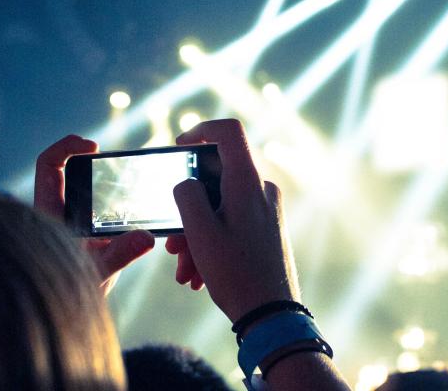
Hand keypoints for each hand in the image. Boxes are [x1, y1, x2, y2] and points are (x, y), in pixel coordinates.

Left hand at [34, 134, 154, 294]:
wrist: (68, 314)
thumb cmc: (69, 294)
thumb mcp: (98, 272)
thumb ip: (120, 254)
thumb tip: (146, 237)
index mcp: (49, 212)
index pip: (48, 165)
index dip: (66, 146)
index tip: (93, 146)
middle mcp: (57, 211)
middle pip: (65, 169)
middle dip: (91, 161)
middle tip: (115, 162)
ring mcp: (70, 220)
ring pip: (82, 186)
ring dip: (104, 181)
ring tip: (127, 183)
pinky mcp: (83, 230)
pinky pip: (96, 204)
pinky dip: (113, 199)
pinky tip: (131, 208)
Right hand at [166, 119, 299, 321]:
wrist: (274, 317)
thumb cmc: (237, 274)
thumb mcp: (200, 233)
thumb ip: (187, 195)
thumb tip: (186, 182)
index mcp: (247, 182)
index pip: (228, 131)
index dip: (200, 130)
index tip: (179, 147)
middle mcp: (261, 189)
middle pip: (215, 177)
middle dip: (188, 205)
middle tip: (173, 241)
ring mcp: (265, 208)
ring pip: (219, 203)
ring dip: (196, 230)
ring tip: (184, 267)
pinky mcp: (266, 225)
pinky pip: (231, 219)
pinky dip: (211, 237)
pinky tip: (199, 271)